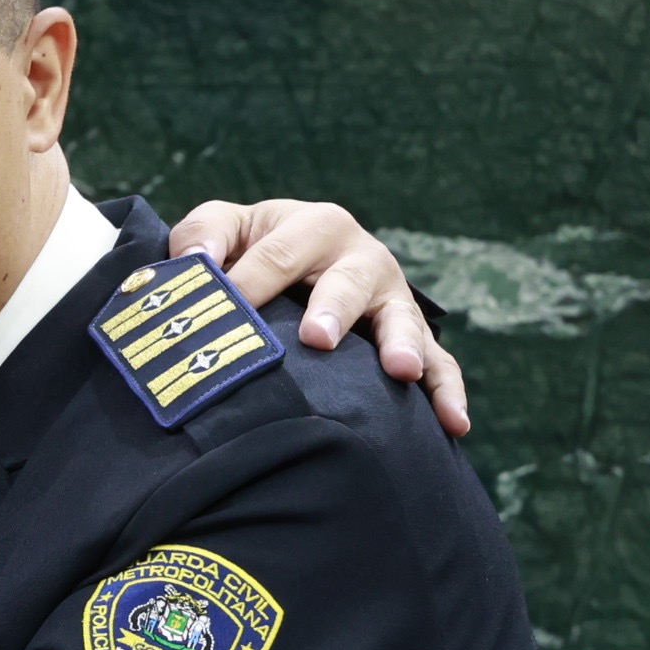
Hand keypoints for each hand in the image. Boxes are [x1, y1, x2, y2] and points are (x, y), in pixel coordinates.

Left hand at [169, 200, 466, 438]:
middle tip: (317, 338)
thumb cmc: (250, 247)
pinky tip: (453, 422)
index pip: (277, 254)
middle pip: (348, 281)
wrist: (295, 262)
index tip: (227, 312)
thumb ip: (203, 236)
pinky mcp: (410, 336)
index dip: (249, 283)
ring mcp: (391, 298)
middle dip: (333, 308)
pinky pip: (441, 362)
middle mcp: (360, 257)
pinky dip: (447, 390)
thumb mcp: (224, 228)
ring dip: (401, 344)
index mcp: (313, 226)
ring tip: (399, 371)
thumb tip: (196, 264)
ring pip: (401, 320)